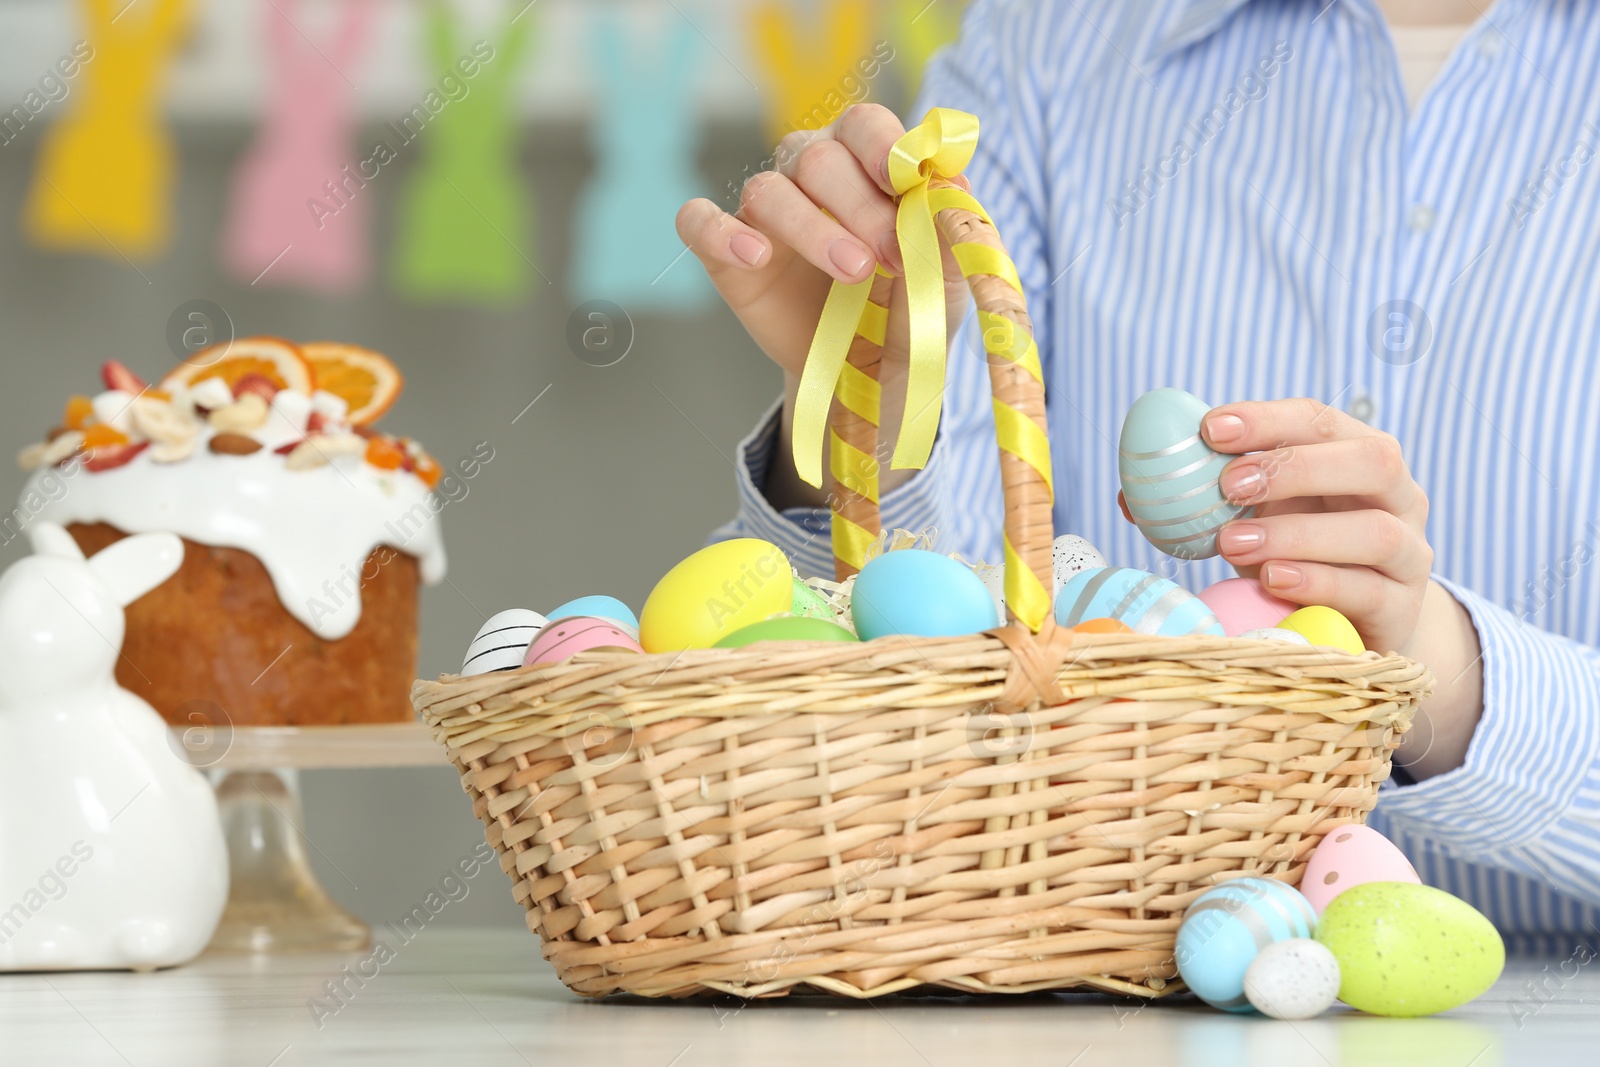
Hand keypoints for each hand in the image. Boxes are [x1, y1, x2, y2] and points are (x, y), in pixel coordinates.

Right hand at [675, 104, 969, 507]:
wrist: (872, 378)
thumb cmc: (910, 311)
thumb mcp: (945, 281)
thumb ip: (945, 234)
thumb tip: (949, 187)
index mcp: (865, 162)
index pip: (865, 126)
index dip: (883, 147)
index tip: (905, 182)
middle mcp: (809, 175)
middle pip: (818, 158)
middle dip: (859, 206)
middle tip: (891, 257)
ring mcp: (765, 215)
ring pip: (768, 191)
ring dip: (812, 228)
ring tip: (852, 271)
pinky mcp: (728, 257)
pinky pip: (699, 223)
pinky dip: (720, 232)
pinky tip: (754, 255)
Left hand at [1199, 398, 1430, 653]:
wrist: (1358, 622)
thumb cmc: (1300, 553)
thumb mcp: (1257, 516)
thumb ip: (1206, 500)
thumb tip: (1130, 497)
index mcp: (1357, 454)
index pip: (1319, 420)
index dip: (1267, 419)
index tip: (1209, 428)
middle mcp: (1398, 496)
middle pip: (1371, 460)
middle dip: (1294, 468)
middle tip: (1228, 485)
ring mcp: (1410, 552)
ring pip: (1374, 531)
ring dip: (1297, 533)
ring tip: (1233, 542)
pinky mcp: (1402, 607)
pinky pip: (1369, 591)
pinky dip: (1317, 582)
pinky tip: (1270, 580)